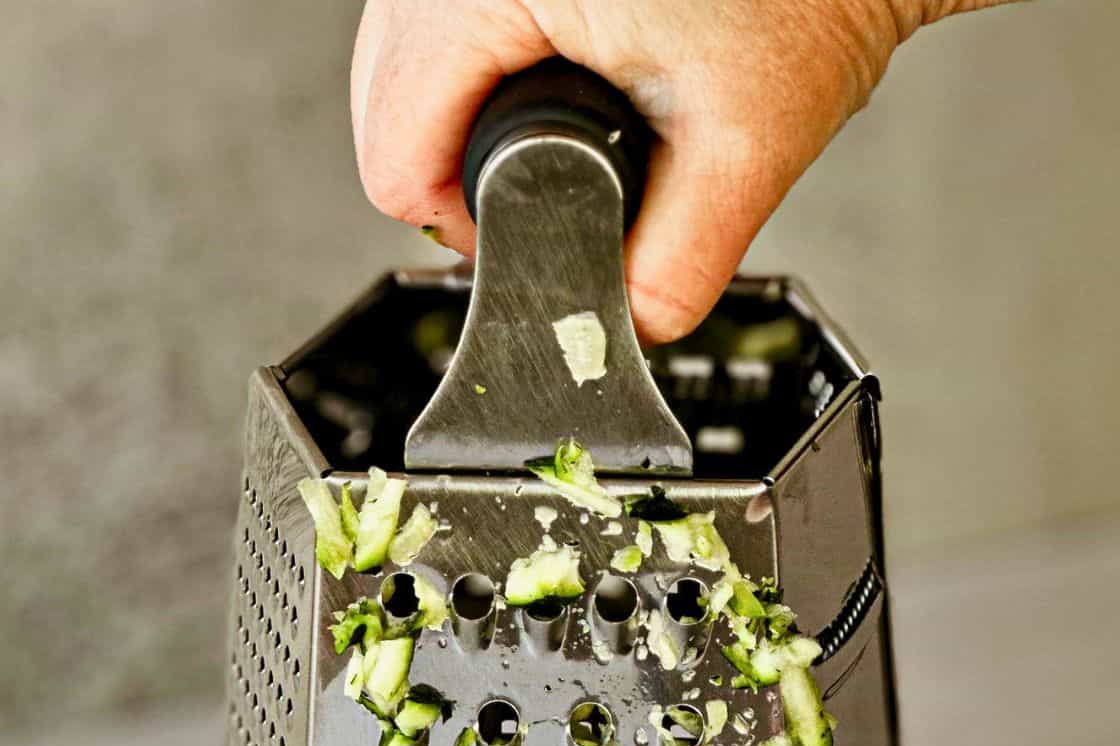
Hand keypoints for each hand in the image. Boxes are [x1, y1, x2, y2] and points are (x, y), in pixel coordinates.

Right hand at [353, 0, 1014, 343]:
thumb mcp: (741, 153)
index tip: (534, 236)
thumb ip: (673, 270)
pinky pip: (436, 16)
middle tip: (554, 192)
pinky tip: (548, 73)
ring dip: (463, 117)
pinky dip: (478, 61)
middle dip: (458, 174)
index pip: (396, 153)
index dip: (463, 227)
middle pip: (384, 105)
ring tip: (557, 130)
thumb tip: (620, 334)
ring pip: (399, 57)